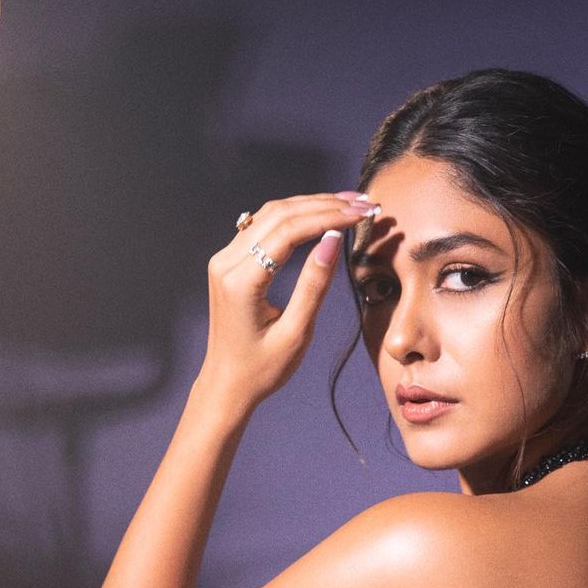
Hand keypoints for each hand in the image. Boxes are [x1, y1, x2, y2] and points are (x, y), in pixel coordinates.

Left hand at [197, 191, 379, 408]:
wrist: (227, 384)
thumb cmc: (262, 369)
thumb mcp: (296, 333)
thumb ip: (314, 285)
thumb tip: (333, 241)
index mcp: (241, 282)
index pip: (289, 232)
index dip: (328, 217)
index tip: (361, 213)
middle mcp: (226, 262)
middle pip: (279, 215)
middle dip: (324, 205)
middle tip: (363, 204)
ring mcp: (224, 259)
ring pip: (271, 214)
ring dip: (311, 205)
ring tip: (348, 203)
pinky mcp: (229, 261)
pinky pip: (263, 226)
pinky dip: (294, 216)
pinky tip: (320, 214)